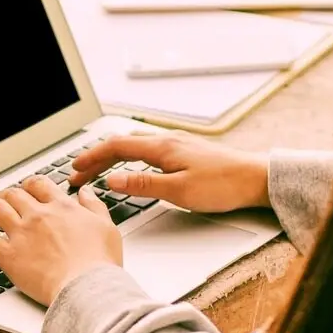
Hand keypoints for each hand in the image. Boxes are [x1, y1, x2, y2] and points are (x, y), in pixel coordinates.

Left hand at [0, 177, 120, 305]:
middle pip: (16, 194)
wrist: (85, 287)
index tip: (28, 187)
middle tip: (3, 195)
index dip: (32, 185)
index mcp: (62, 207)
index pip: (41, 186)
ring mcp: (21, 233)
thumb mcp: (106, 227)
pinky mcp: (8, 254)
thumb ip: (94, 206)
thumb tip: (85, 192)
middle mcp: (38, 215)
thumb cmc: (99, 263)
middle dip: (8, 192)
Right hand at [68, 131, 269, 212]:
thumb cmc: (223, 186)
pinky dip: (130, 157)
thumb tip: (113, 179)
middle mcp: (167, 140)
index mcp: (162, 147)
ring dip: (113, 156)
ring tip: (98, 170)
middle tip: (79, 172)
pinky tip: (132, 167)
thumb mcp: (179, 191)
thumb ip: (143, 185)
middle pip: (122, 144)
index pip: (116, 147)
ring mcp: (178, 144)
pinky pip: (148, 149)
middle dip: (97, 157)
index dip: (92, 157)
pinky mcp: (186, 152)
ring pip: (135, 145)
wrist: (257, 179)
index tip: (74, 168)